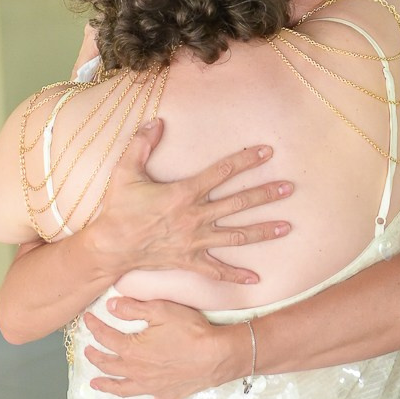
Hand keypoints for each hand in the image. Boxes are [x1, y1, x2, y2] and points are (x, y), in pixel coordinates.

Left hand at [82, 297, 245, 398]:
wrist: (215, 355)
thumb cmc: (190, 330)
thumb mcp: (160, 310)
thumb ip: (133, 308)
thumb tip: (111, 305)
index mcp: (132, 349)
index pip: (106, 337)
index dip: (94, 327)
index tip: (87, 318)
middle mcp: (136, 371)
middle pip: (109, 364)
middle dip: (95, 356)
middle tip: (88, 351)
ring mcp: (150, 387)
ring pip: (121, 389)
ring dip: (106, 386)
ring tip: (94, 384)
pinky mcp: (166, 397)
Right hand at [88, 123, 292, 286]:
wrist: (110, 247)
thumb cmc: (118, 208)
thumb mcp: (125, 171)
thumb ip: (142, 144)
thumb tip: (156, 121)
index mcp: (184, 193)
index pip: (222, 172)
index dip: (246, 160)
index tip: (267, 152)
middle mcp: (195, 216)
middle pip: (238, 203)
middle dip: (265, 195)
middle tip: (289, 188)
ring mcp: (194, 241)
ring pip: (236, 236)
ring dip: (262, 231)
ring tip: (287, 227)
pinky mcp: (189, 260)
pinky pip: (216, 270)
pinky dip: (236, 275)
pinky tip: (257, 277)